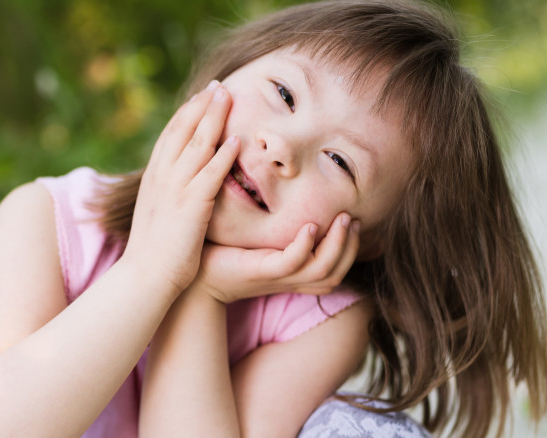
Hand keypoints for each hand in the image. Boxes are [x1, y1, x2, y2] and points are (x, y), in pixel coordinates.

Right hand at [121, 81, 239, 293]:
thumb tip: (181, 187)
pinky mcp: (191, 207)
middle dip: (201, 105)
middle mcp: (161, 177)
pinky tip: (236, 140)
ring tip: (229, 96)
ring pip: (196, 145)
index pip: (170, 135)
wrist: (144, 277)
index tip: (202, 95)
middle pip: (183, 130)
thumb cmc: (154, 252)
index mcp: (154, 178)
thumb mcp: (159, 214)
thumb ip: (170, 195)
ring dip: (213, 118)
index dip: (187, 112)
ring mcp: (175, 190)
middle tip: (219, 85)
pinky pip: (210, 175)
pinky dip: (223, 156)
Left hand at [195, 213, 360, 302]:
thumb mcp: (256, 237)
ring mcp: (276, 276)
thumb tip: (285, 183)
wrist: (192, 272)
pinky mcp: (259, 271)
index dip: (351, 247)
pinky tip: (310, 227)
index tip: (354, 219)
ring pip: (323, 271)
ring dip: (337, 245)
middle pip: (336, 272)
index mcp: (291, 271)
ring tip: (342, 219)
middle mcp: (288, 278)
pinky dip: (304, 247)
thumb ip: (275, 220)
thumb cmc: (222, 252)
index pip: (336, 268)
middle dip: (350, 246)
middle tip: (353, 219)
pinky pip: (292, 263)